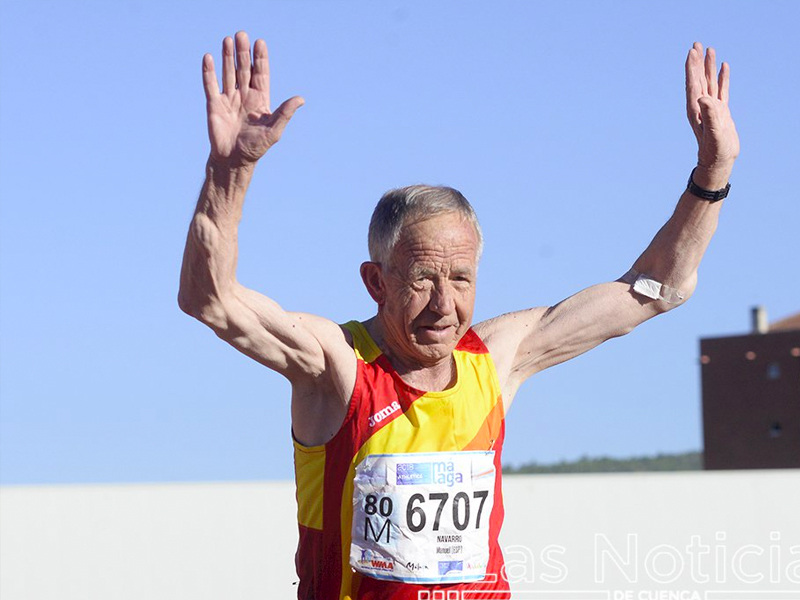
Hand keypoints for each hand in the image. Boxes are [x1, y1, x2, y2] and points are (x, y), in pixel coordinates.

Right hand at [202, 32, 303, 164]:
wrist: (234, 160)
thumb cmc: (256, 147)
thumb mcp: (274, 130)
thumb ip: (285, 113)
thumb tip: (301, 99)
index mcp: (260, 100)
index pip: (260, 74)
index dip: (260, 58)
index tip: (259, 42)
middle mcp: (245, 96)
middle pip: (243, 69)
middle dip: (243, 52)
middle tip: (242, 34)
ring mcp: (229, 99)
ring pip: (228, 73)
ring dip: (228, 57)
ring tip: (228, 39)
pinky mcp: (214, 104)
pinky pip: (211, 85)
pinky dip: (209, 72)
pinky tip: (209, 57)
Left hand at [685, 42, 739, 187]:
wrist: (718, 161)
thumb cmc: (715, 150)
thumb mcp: (713, 132)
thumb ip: (709, 115)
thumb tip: (703, 98)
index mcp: (696, 109)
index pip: (693, 84)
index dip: (691, 68)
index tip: (691, 52)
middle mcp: (700, 106)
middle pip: (698, 79)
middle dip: (696, 62)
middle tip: (696, 44)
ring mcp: (710, 108)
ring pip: (709, 82)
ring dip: (708, 66)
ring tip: (709, 49)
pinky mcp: (720, 111)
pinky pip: (720, 90)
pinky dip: (721, 77)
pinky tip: (723, 67)